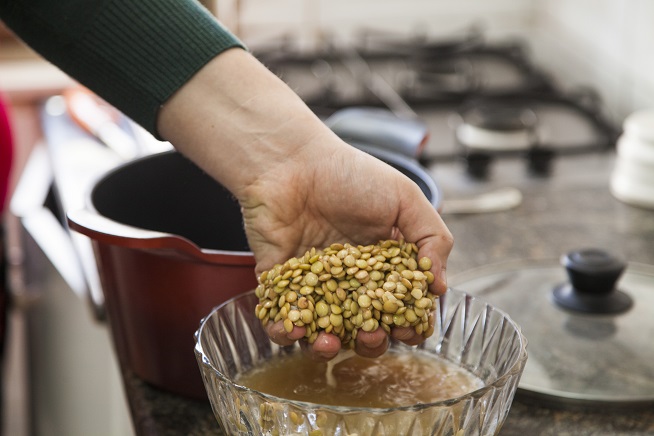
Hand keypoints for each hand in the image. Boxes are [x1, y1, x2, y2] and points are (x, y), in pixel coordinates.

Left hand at [158, 48, 452, 359]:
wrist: (291, 161)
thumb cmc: (350, 175)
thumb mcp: (405, 199)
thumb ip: (432, 238)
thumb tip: (439, 288)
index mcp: (383, 264)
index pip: (401, 305)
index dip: (409, 323)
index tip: (410, 328)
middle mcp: (350, 279)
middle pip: (365, 326)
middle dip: (372, 340)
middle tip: (371, 334)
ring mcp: (315, 283)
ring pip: (324, 330)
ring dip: (329, 346)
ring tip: (329, 342)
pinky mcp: (280, 283)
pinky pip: (282, 318)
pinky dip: (287, 331)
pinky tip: (294, 330)